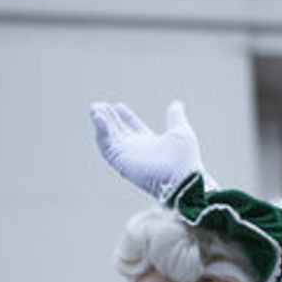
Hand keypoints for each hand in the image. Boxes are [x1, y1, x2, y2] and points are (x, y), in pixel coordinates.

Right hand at [90, 100, 213, 198]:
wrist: (183, 178)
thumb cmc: (185, 159)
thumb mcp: (180, 131)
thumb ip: (175, 117)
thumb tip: (177, 103)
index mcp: (150, 142)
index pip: (132, 126)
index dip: (124, 116)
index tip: (118, 105)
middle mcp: (137, 149)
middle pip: (117, 131)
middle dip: (108, 118)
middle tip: (99, 105)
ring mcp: (128, 156)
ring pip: (108, 137)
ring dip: (100, 123)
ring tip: (95, 109)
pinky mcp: (121, 162)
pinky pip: (106, 145)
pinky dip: (101, 131)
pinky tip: (99, 118)